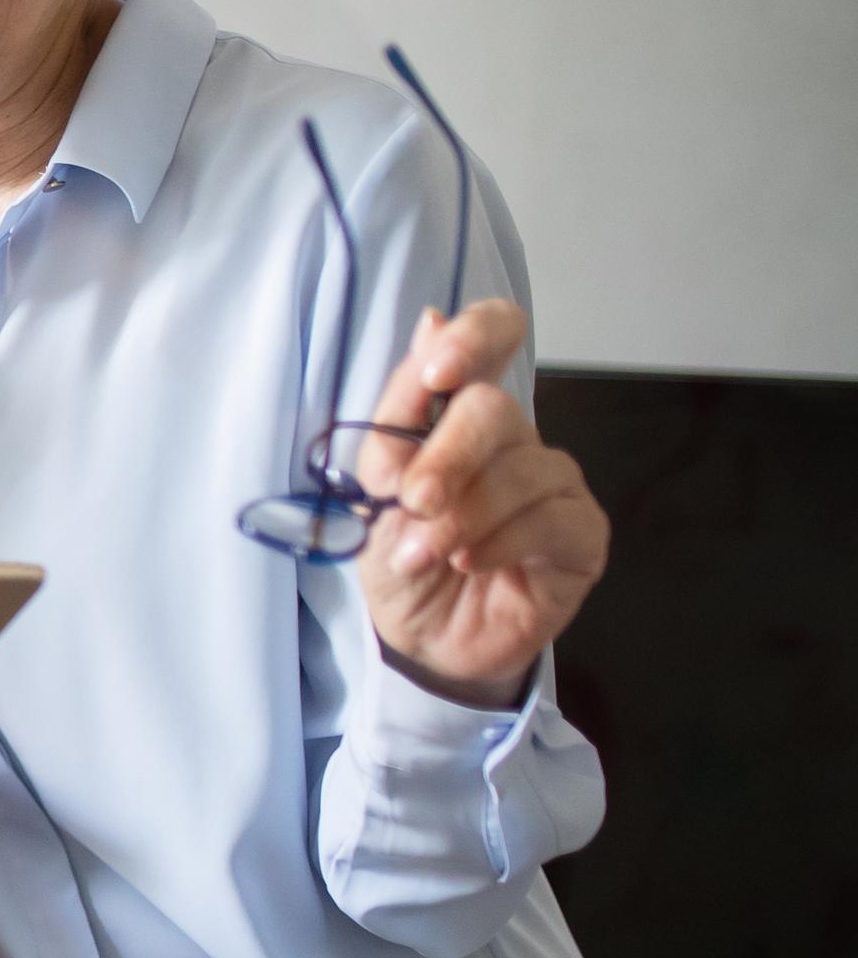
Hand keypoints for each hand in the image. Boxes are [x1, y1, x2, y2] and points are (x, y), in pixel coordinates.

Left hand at [351, 300, 609, 704]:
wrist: (420, 637)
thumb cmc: (401, 555)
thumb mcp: (374, 484)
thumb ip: (400, 409)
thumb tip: (432, 320)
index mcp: (461, 412)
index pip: (495, 335)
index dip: (476, 337)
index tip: (438, 372)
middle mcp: (516, 439)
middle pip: (496, 411)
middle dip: (446, 457)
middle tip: (413, 502)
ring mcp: (556, 484)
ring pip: (523, 470)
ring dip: (463, 515)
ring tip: (422, 556)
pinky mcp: (583, 536)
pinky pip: (553, 520)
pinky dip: (501, 541)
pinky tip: (470, 563)